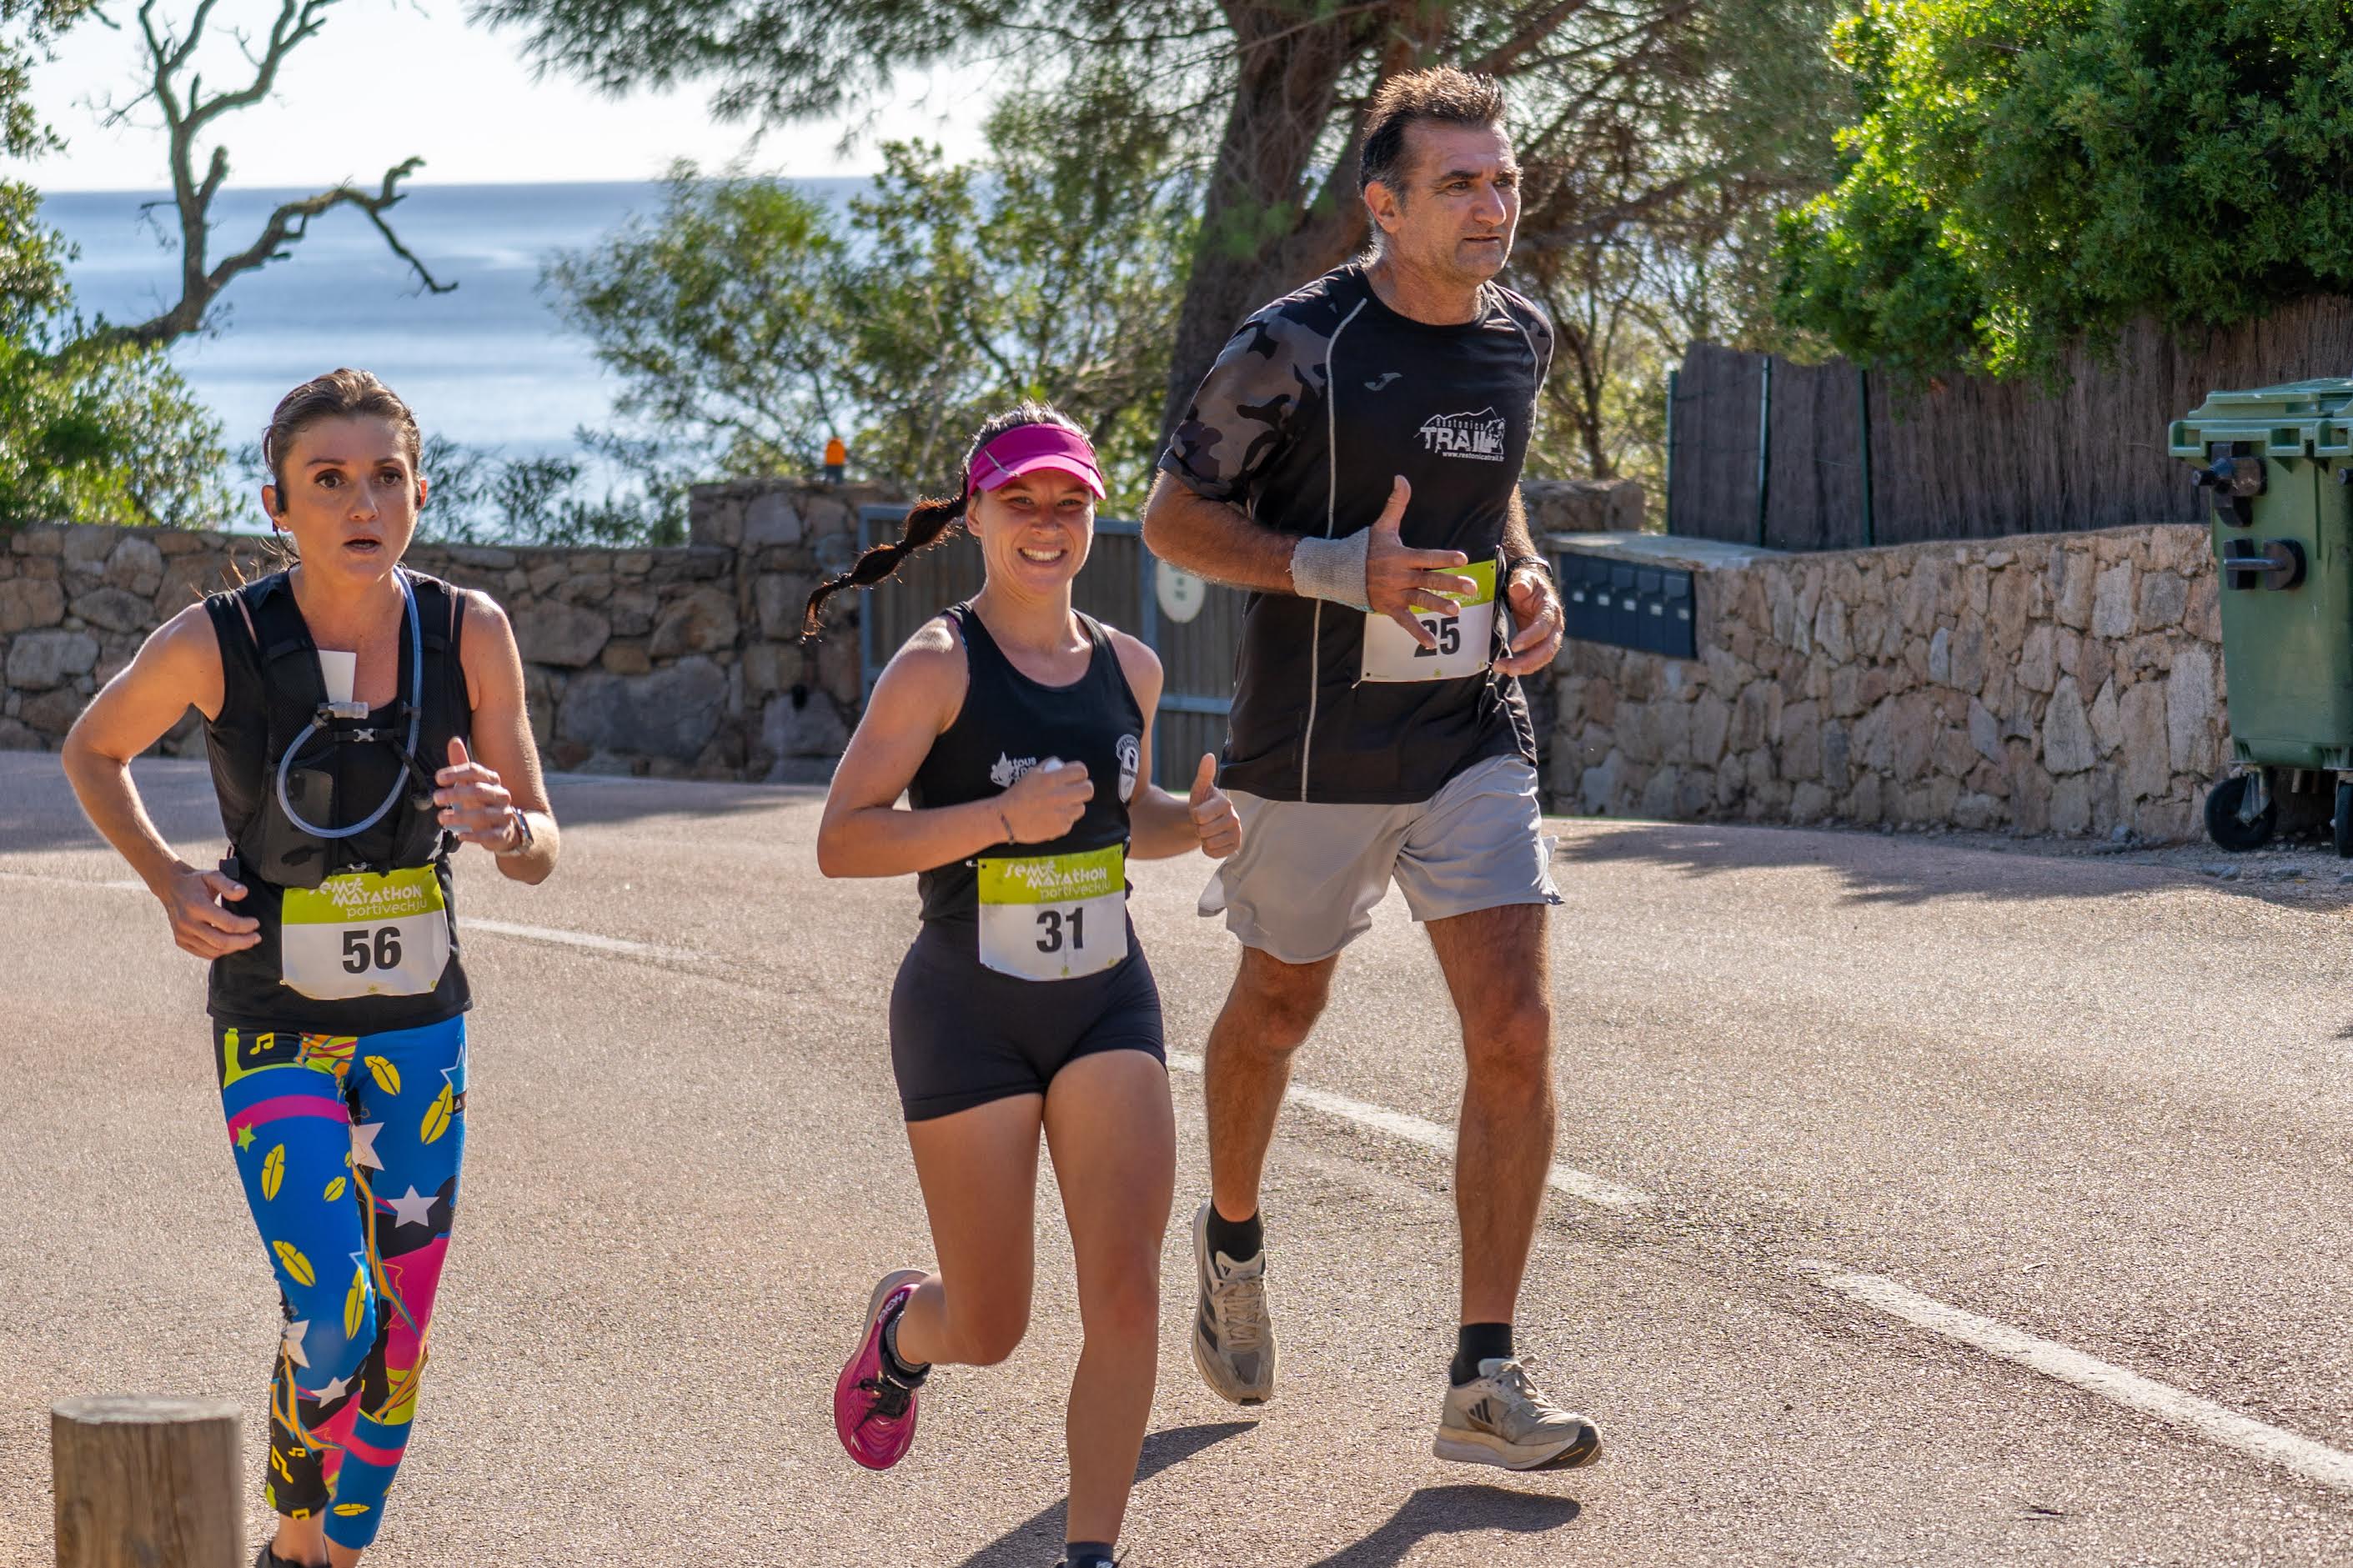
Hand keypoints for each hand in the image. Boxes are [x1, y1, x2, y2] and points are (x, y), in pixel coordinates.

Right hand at [157, 863, 259, 958]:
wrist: (170, 887)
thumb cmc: (196, 881)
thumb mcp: (212, 875)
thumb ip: (228, 884)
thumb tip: (244, 893)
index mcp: (196, 906)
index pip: (227, 924)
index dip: (245, 926)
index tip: (256, 923)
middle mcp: (187, 923)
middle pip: (221, 941)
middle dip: (243, 942)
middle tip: (256, 937)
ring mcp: (182, 934)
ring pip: (213, 951)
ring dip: (233, 948)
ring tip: (246, 940)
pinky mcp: (180, 940)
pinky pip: (204, 953)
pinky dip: (220, 951)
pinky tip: (230, 944)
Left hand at [433, 737, 517, 848]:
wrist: (510, 829)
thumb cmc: (485, 802)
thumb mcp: (474, 784)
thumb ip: (462, 764)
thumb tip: (454, 740)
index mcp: (493, 781)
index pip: (475, 772)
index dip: (456, 773)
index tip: (438, 778)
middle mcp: (501, 796)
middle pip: (478, 791)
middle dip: (455, 793)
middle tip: (436, 798)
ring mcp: (504, 815)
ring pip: (483, 814)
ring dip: (459, 816)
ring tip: (441, 818)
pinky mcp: (503, 834)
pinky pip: (490, 835)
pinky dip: (474, 836)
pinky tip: (460, 836)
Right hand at [999, 759, 1091, 843]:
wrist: (1005, 819)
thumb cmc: (1017, 795)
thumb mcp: (1031, 774)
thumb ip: (1048, 767)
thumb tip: (1062, 765)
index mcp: (1052, 780)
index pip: (1081, 771)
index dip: (1080, 773)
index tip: (1077, 776)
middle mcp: (1060, 796)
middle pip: (1088, 790)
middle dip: (1084, 788)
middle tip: (1076, 791)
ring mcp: (1061, 813)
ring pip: (1081, 807)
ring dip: (1074, 805)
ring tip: (1062, 806)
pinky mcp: (1060, 828)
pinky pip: (1070, 822)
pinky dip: (1064, 820)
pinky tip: (1053, 818)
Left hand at [1187, 753, 1241, 858]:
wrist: (1207, 821)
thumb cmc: (1202, 803)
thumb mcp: (1199, 788)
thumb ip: (1204, 774)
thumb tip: (1208, 756)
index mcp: (1225, 803)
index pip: (1199, 816)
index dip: (1194, 815)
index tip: (1199, 811)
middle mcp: (1235, 818)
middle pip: (1203, 831)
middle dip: (1198, 828)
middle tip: (1203, 822)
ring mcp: (1236, 833)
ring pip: (1209, 843)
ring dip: (1203, 839)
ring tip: (1208, 830)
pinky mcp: (1235, 846)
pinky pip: (1215, 853)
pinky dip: (1208, 850)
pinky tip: (1212, 840)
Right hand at [1363, 476, 1477, 649]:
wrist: (1339, 571)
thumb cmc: (1365, 547)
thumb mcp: (1382, 526)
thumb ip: (1396, 504)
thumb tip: (1401, 477)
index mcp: (1401, 556)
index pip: (1426, 557)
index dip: (1444, 557)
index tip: (1462, 559)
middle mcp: (1399, 576)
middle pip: (1428, 581)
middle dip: (1450, 584)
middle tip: (1470, 587)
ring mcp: (1395, 594)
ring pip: (1420, 601)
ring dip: (1438, 607)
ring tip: (1456, 611)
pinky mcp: (1389, 608)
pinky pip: (1405, 623)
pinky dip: (1418, 634)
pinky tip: (1433, 644)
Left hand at [1495, 565, 1563, 675]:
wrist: (1532, 589)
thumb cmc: (1528, 583)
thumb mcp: (1525, 578)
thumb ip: (1523, 582)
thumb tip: (1519, 587)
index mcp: (1551, 609)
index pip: (1544, 626)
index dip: (1531, 637)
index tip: (1514, 646)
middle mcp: (1555, 626)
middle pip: (1548, 648)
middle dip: (1530, 661)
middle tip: (1510, 669)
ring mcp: (1549, 637)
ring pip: (1543, 658)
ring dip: (1525, 667)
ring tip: (1503, 670)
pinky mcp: (1541, 644)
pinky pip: (1535, 659)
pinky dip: (1522, 666)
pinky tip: (1506, 668)